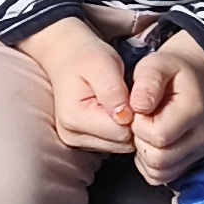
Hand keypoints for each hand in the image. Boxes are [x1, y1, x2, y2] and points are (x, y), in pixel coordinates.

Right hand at [22, 16, 133, 153]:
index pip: (121, 132)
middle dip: (132, 122)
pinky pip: (113, 144)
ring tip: (121, 102)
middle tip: (129, 96)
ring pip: (120, 146)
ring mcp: (75, 141)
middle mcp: (72, 136)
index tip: (134, 95)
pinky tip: (115, 111)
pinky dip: (119, 129)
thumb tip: (125, 117)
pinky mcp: (82, 142)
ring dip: (127, 126)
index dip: (136, 114)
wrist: (67, 57)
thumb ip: (113, 91)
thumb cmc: (87, 57)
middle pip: (121, 143)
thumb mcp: (102, 64)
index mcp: (75, 118)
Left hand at [128, 31, 203, 186]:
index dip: (139, 125)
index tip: (137, 110)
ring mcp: (200, 151)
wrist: (188, 79)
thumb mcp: (155, 65)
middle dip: (140, 141)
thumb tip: (139, 106)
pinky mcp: (192, 163)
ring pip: (159, 172)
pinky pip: (160, 178)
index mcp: (195, 110)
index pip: (159, 135)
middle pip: (159, 158)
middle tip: (140, 122)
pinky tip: (149, 143)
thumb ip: (147, 81)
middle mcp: (203, 135)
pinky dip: (148, 165)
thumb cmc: (169, 72)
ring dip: (143, 155)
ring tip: (145, 131)